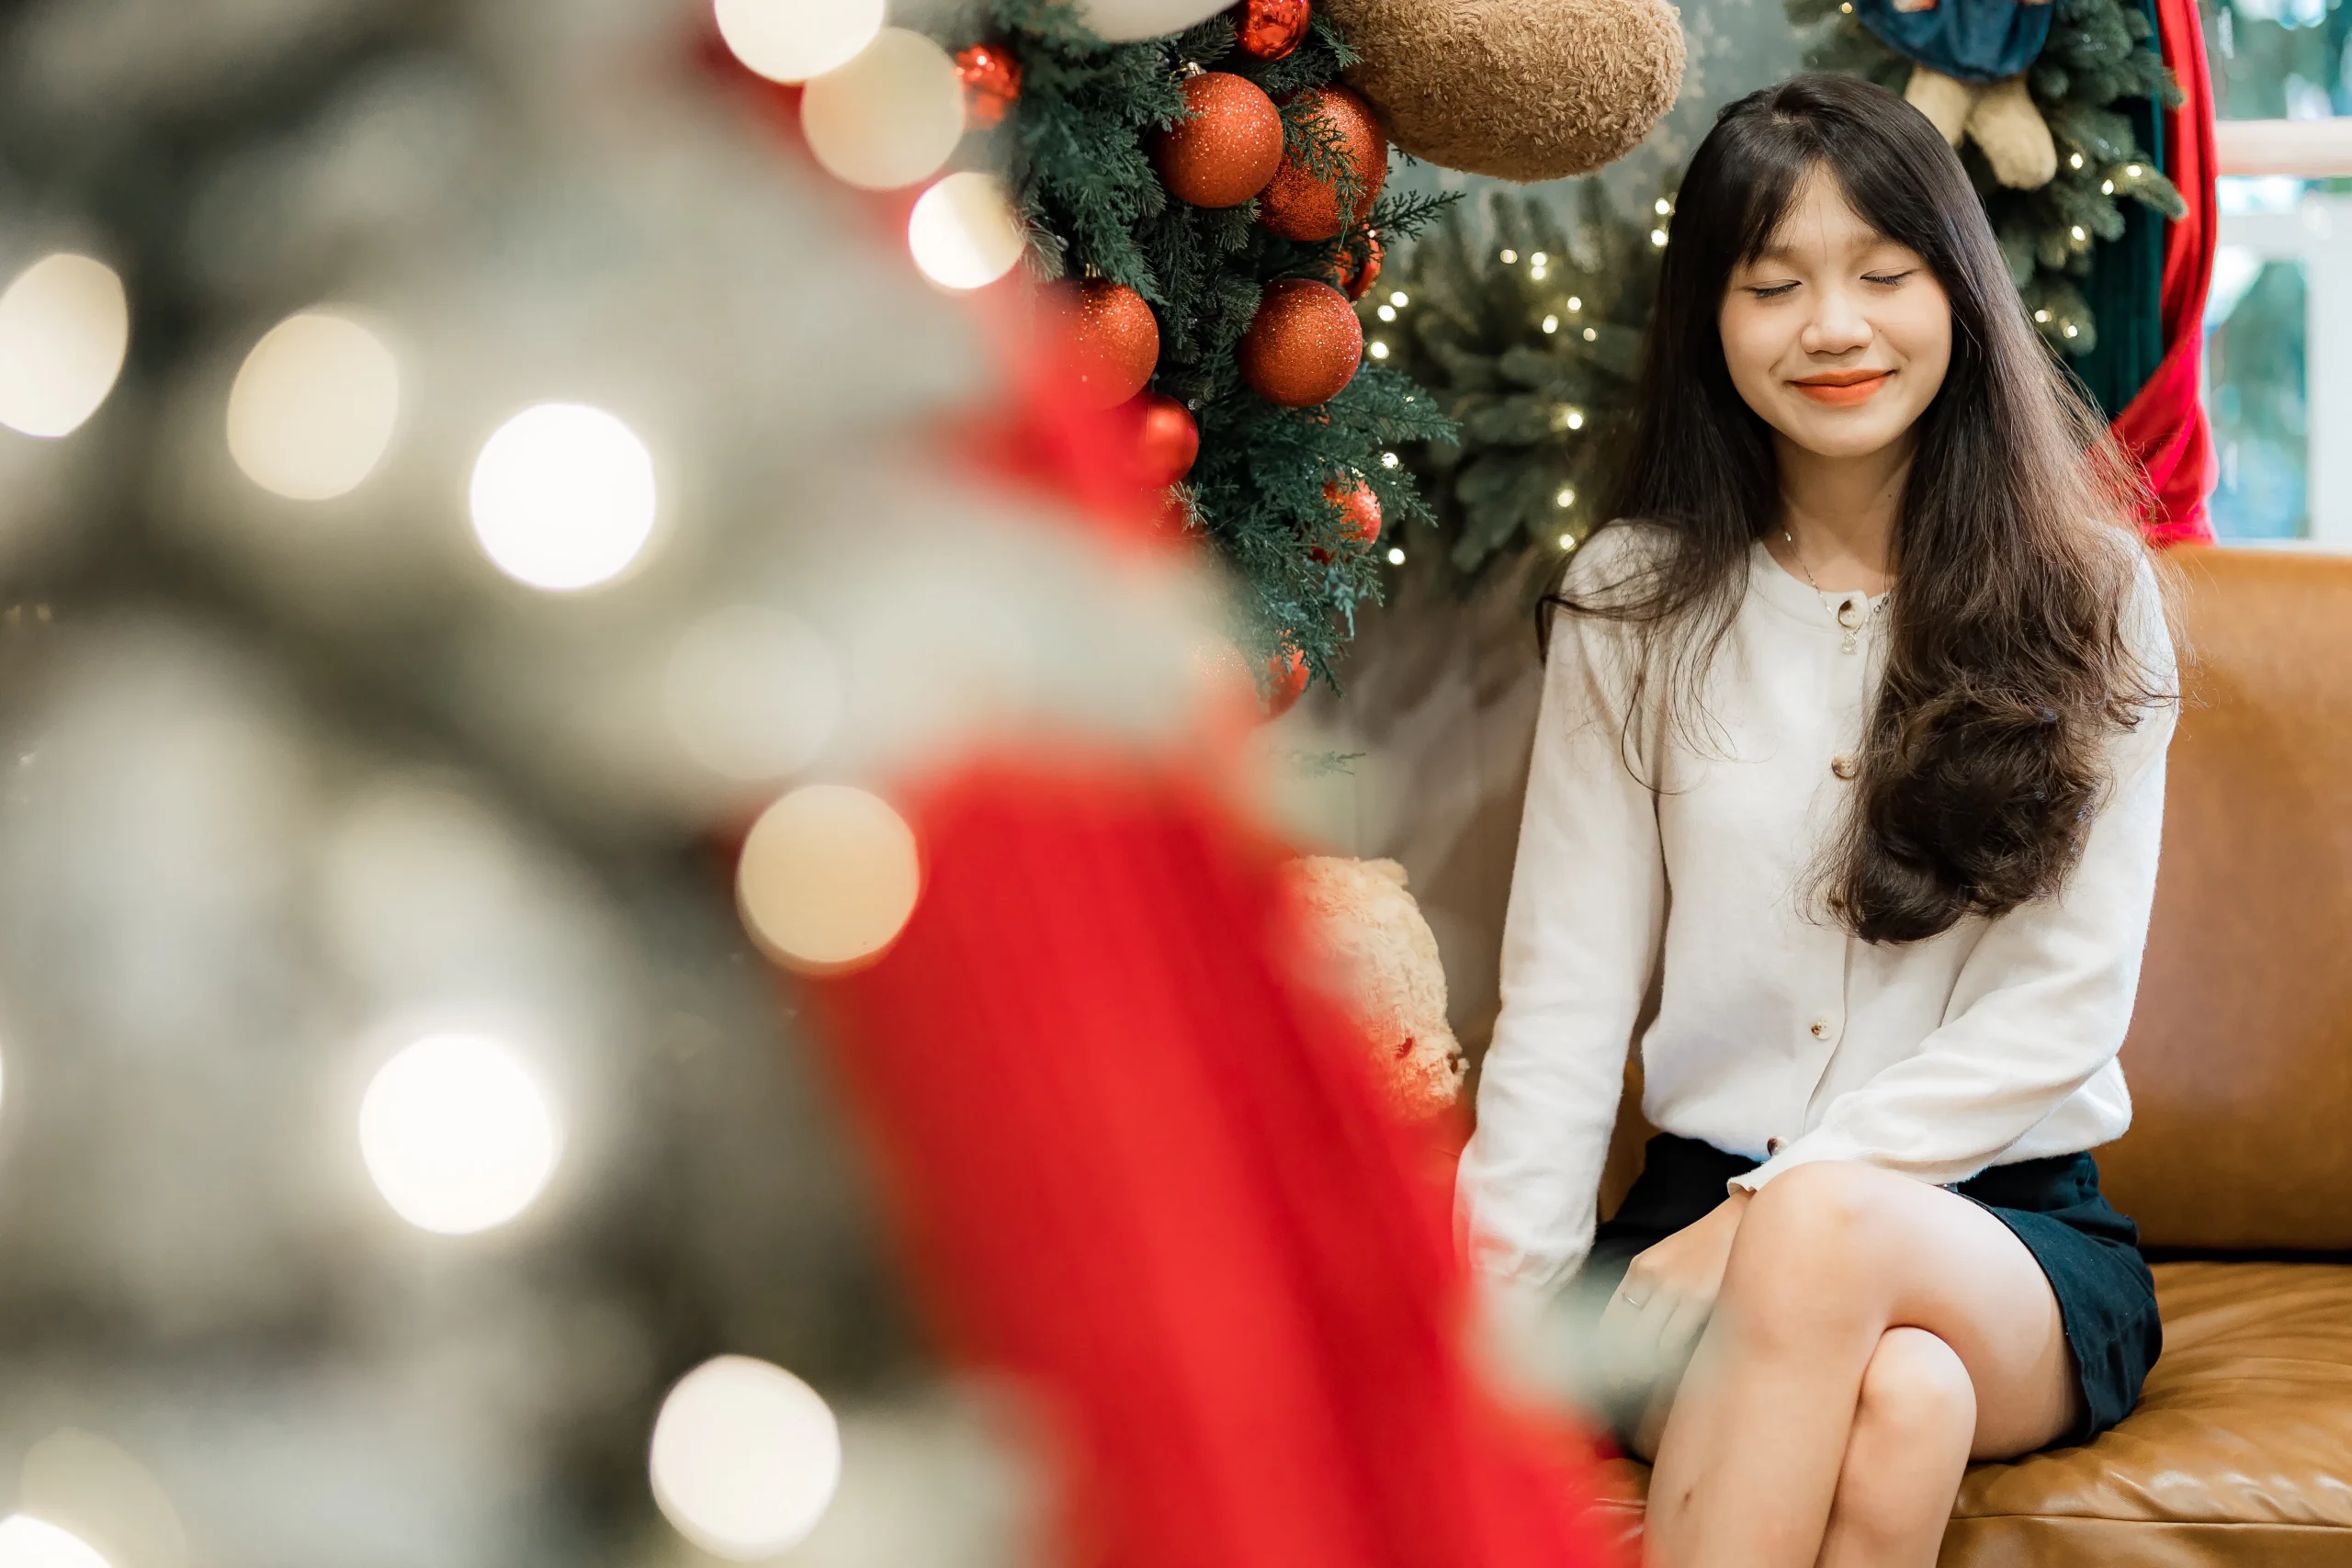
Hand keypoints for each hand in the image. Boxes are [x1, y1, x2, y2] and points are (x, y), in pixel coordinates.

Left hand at [1598, 1190, 1752, 1377]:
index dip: (1606, 1349)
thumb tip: (1629, 1330)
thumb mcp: (1663, 1260)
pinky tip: (1669, 1372)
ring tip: (1644, 1388)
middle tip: (1621, 1389)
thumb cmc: (1702, 1247)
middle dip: (1621, 1365)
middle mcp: (1651, 1278)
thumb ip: (1644, 1289)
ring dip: (1645, 1368)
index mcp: (1638, 1269)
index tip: (1606, 1372)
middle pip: (1625, 1335)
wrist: (1740, 1222)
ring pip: (1650, 1343)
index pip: (1610, 1319)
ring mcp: (1674, 1289)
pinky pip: (1676, 1341)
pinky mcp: (1700, 1299)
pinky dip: (1670, 1360)